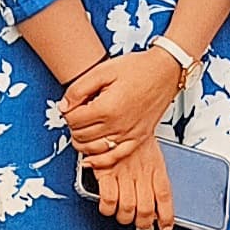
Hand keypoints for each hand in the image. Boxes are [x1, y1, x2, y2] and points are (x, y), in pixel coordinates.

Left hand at [62, 48, 183, 164]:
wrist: (165, 71)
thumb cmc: (139, 69)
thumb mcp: (102, 71)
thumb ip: (78, 89)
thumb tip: (64, 106)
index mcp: (107, 108)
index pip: (73, 119)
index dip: (67, 112)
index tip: (70, 106)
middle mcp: (118, 125)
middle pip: (81, 135)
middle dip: (73, 126)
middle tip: (76, 115)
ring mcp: (129, 134)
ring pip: (93, 149)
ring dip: (81, 143)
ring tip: (80, 131)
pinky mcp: (138, 138)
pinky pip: (114, 157)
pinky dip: (99, 161)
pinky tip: (91, 159)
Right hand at [92, 136, 176, 229]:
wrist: (116, 116)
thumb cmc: (133, 136)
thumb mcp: (152, 151)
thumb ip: (154, 173)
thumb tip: (157, 197)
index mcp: (155, 166)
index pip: (164, 196)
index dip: (166, 216)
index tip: (165, 227)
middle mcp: (140, 172)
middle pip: (145, 208)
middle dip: (143, 222)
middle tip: (142, 224)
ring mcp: (123, 173)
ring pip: (127, 209)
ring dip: (126, 218)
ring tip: (125, 217)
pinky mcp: (105, 173)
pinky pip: (108, 200)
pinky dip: (108, 209)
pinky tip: (109, 208)